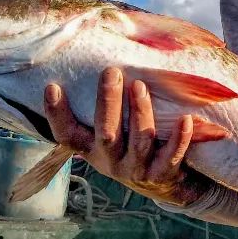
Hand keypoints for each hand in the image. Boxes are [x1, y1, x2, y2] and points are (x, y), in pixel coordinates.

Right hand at [43, 67, 212, 206]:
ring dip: (139, 113)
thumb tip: (98, 53)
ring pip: (138, 142)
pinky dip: (179, 138)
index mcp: (91, 149)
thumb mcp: (109, 132)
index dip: (56, 114)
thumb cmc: (129, 146)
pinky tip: (185, 119)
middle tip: (110, 72)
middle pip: (106, 134)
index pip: (66, 135)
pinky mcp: (161, 174)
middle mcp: (110, 161)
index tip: (52, 86)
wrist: (162, 185)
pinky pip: (171, 156)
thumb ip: (102, 106)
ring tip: (140, 86)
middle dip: (107, 103)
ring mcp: (136, 169)